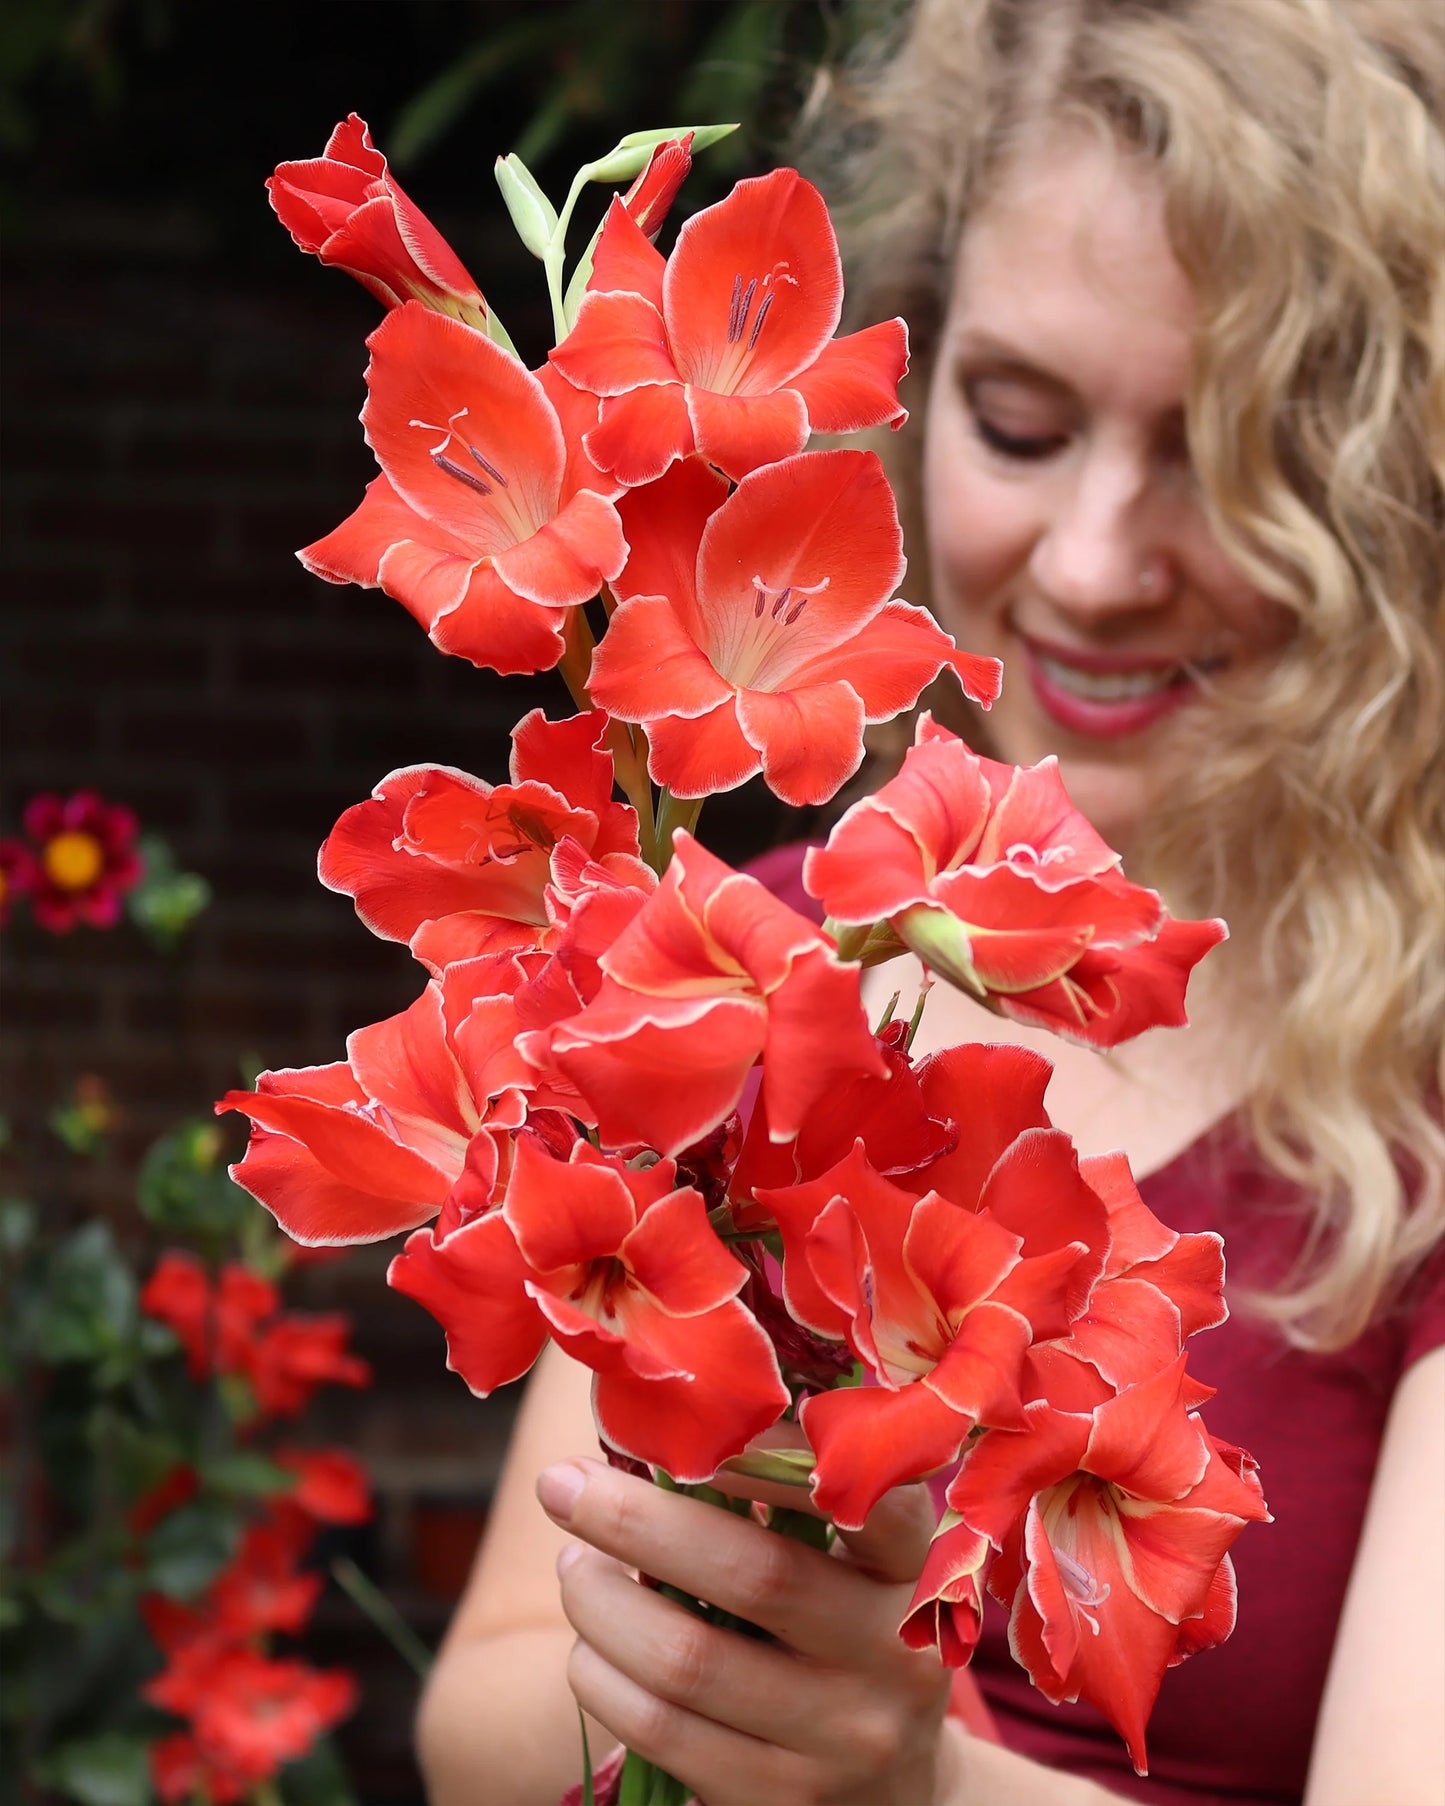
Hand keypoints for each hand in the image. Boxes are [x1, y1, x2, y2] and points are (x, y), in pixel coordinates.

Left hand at [536, 1456, 960, 1805]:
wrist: (893, 1794)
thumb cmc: (847, 1638)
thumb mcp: (858, 1573)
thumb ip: (793, 1504)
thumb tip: (666, 1425)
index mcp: (917, 1573)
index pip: (873, 1502)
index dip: (781, 1460)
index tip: (692, 1428)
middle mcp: (893, 1655)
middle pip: (753, 1574)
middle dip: (639, 1520)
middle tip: (564, 1484)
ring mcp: (841, 1739)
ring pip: (689, 1660)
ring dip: (602, 1602)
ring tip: (572, 1566)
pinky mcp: (782, 1802)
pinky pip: (662, 1731)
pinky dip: (602, 1678)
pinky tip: (587, 1648)